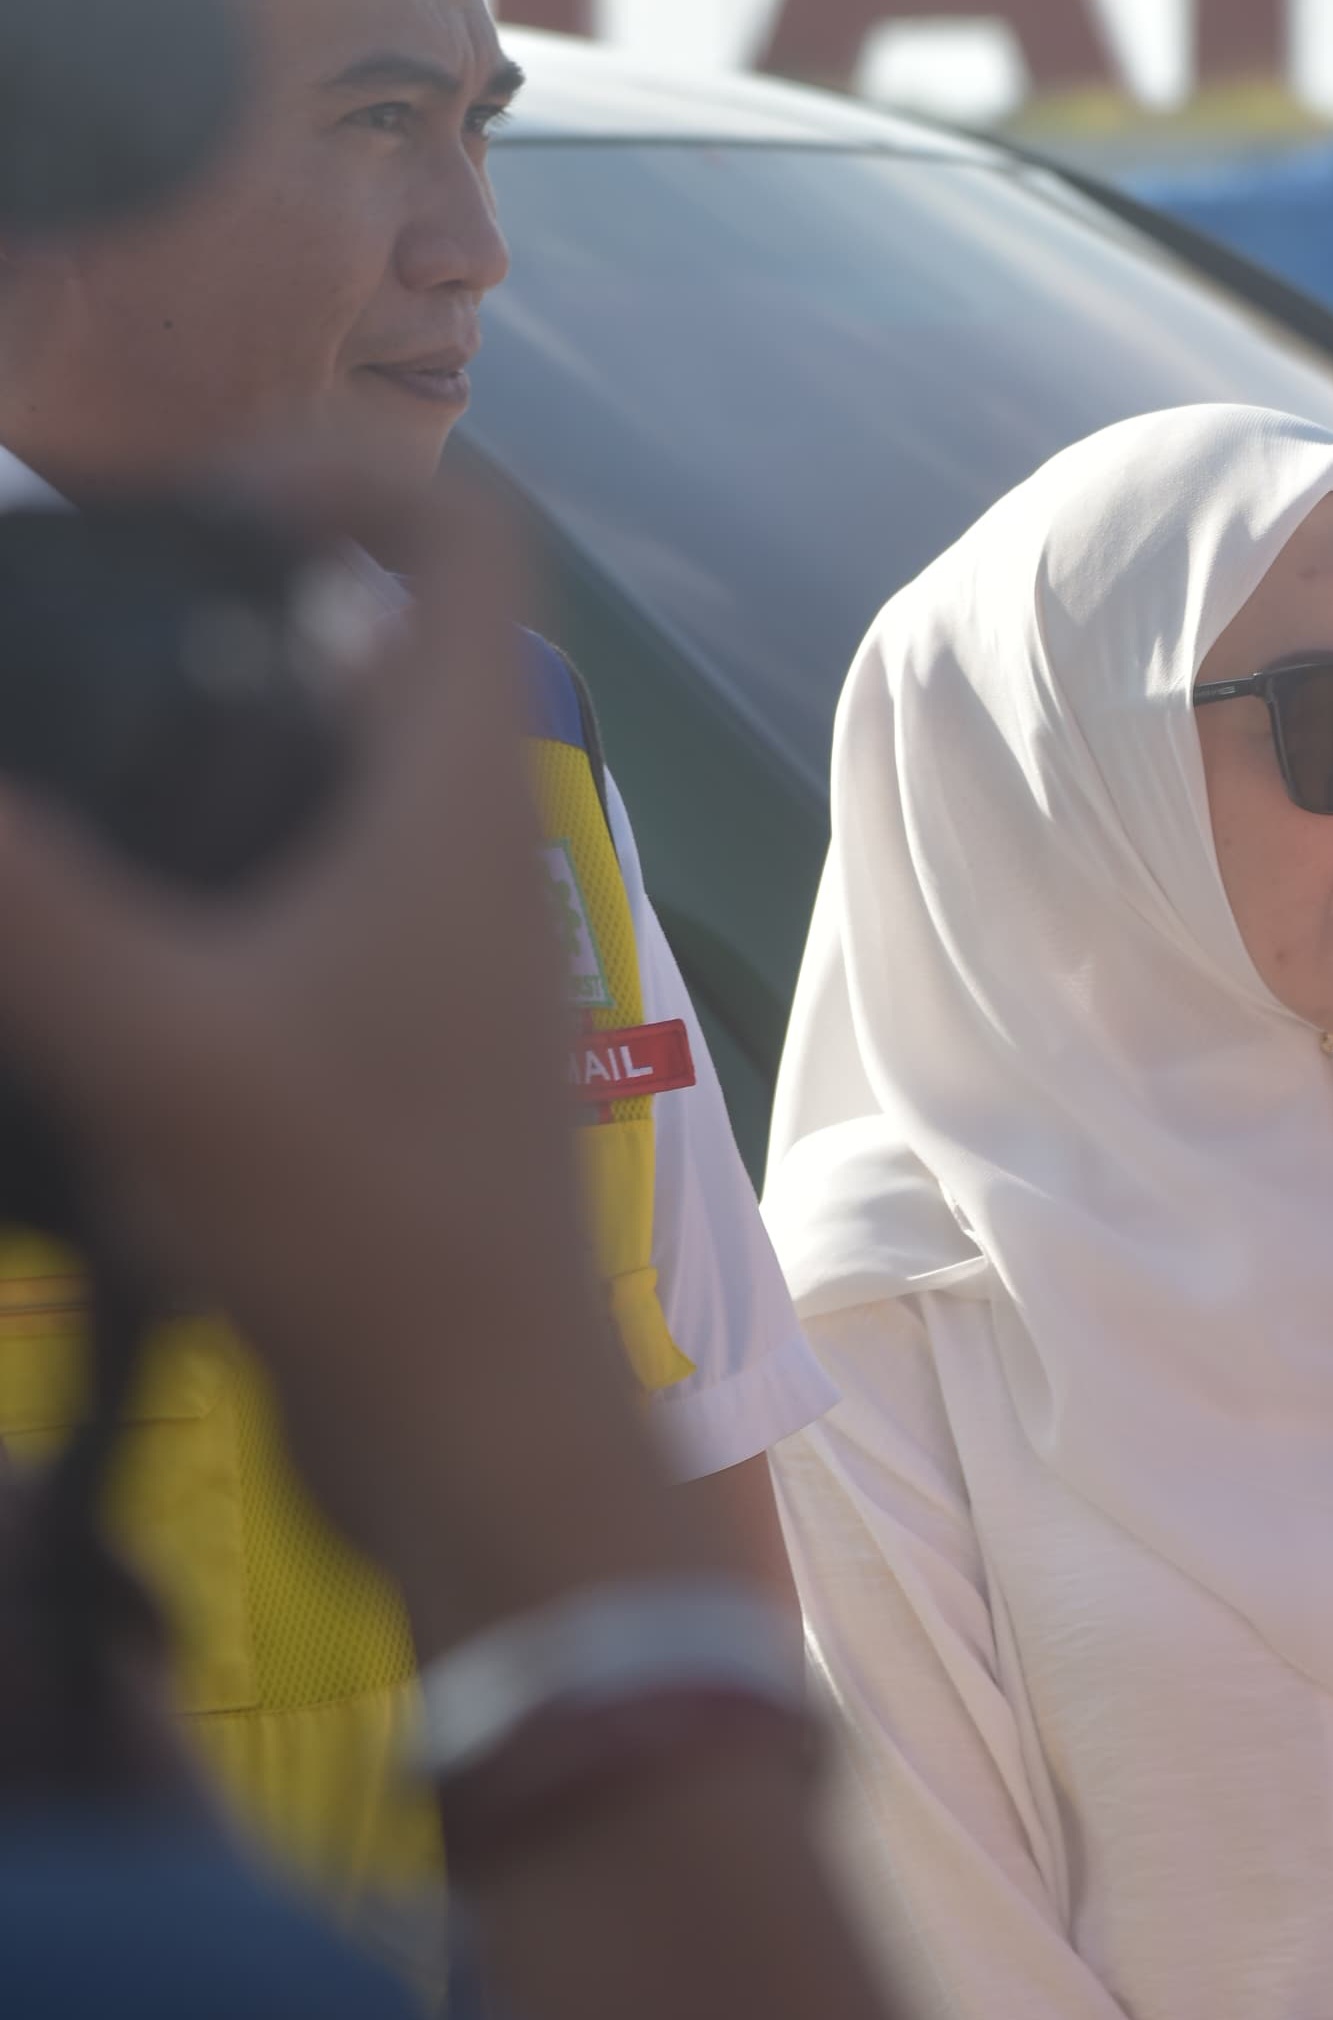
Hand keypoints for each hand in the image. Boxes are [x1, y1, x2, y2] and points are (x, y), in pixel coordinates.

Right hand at [0, 470, 707, 1647]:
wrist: (479, 1422)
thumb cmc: (356, 1218)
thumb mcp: (148, 1036)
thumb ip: (14, 889)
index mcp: (460, 794)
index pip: (469, 541)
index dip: (339, 475)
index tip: (181, 515)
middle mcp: (476, 848)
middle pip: (376, 650)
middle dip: (221, 624)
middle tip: (73, 657)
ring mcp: (452, 950)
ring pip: (333, 784)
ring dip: (202, 764)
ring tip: (56, 798)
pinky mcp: (409, 1042)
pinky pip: (309, 902)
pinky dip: (209, 883)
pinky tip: (84, 947)